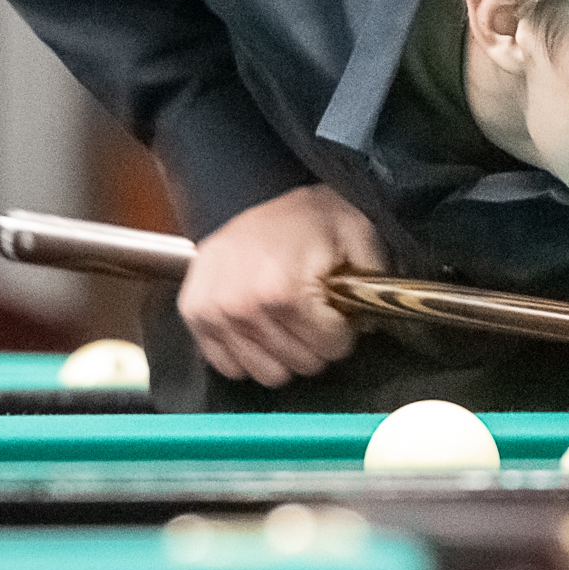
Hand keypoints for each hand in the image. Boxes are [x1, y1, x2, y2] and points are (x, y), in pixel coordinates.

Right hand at [177, 184, 383, 387]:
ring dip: (285, 353)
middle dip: (317, 343)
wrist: (260, 196)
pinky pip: (229, 366)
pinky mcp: (193, 315)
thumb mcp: (358, 236)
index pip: (329, 349)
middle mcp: (240, 307)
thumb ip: (375, 281)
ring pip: (266, 373)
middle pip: (300, 364)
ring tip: (290, 318)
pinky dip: (250, 353)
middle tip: (317, 313)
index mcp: (281, 290)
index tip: (340, 313)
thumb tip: (374, 321)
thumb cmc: (312, 219)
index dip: (344, 333)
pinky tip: (262, 326)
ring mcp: (212, 313)